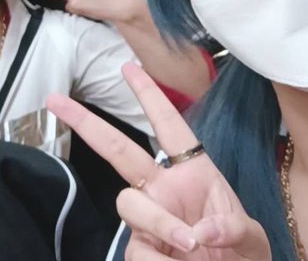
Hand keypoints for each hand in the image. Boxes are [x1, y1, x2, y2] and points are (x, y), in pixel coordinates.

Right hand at [47, 64, 269, 259]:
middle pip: (118, 151)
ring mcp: (148, 219)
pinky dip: (158, 260)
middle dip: (87, 123)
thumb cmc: (241, 252)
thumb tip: (199, 231)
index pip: (169, 126)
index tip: (128, 67)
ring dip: (159, 222)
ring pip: (129, 204)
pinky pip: (136, 250)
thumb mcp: (251, 237)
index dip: (150, 96)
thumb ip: (232, 228)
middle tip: (56, 100)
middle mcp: (163, 189)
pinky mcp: (140, 249)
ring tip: (191, 245)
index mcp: (192, 172)